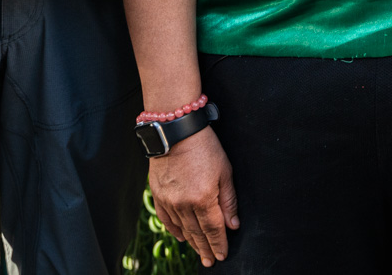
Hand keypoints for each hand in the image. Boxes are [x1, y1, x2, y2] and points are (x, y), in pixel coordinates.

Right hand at [148, 128, 238, 266]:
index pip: (214, 229)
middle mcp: (184, 204)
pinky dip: (174, 230)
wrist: (175, 130)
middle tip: (210, 261)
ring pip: (182, 228)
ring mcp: (169, 200)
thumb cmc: (204, 147)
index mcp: (203, 199)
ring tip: (199, 252)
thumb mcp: (224, 171)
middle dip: (206, 248)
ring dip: (192, 242)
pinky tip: (181, 237)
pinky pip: (166, 219)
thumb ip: (228, 200)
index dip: (219, 244)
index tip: (222, 255)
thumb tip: (233, 224)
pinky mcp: (158, 194)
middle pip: (198, 232)